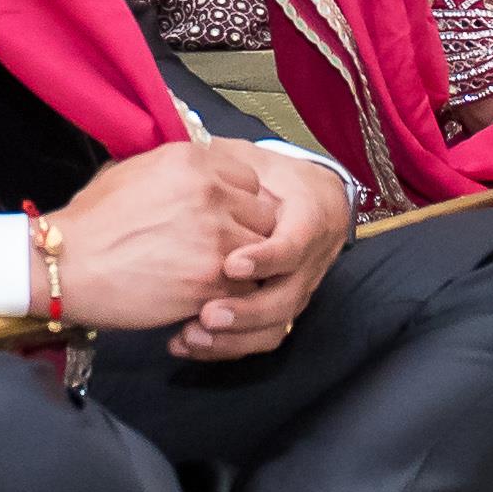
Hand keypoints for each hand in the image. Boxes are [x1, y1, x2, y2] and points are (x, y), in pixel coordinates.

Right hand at [31, 141, 277, 336]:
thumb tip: (196, 174)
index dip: (240, 202)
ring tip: (219, 276)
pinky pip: (246, 290)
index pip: (251, 179)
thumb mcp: (132, 170)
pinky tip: (206, 296)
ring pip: (262, 255)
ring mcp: (215, 238)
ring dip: (246, 268)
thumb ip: (175, 171)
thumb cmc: (91, 221)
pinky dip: (233, 297)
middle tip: (225, 251)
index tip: (223, 218)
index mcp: (193, 161)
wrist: (66, 265)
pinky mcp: (211, 280)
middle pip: (265, 215)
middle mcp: (211, 193)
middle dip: (250, 234)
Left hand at [169, 152, 352, 362]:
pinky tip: (184, 343)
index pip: (295, 245)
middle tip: (207, 314)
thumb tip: (191, 144)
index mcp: (308, 220)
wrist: (301, 199)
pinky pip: (259, 339)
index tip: (231, 264)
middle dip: (247, 310)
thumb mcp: (251, 159)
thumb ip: (227, 159)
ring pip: (274, 327)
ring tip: (189, 335)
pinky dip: (224, 347)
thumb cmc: (267, 175)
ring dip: (232, 338)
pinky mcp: (278, 312)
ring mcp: (295, 290)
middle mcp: (308, 263)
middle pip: (286, 298)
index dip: (266, 259)